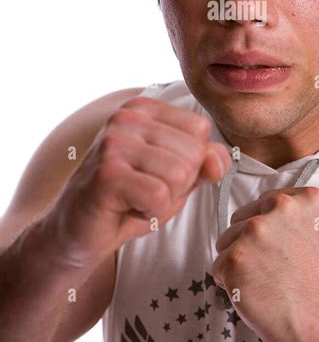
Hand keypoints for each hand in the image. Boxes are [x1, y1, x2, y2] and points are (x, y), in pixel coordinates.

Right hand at [44, 96, 230, 268]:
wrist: (77, 233)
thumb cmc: (130, 200)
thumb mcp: (177, 178)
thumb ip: (204, 164)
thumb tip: (219, 159)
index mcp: (144, 108)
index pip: (200, 130)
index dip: (190, 163)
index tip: (157, 174)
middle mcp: (126, 116)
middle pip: (193, 152)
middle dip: (178, 185)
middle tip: (143, 191)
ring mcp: (114, 142)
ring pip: (180, 174)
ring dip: (164, 200)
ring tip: (135, 199)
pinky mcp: (106, 173)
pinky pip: (159, 196)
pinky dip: (149, 213)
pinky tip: (126, 209)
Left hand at [212, 186, 318, 341]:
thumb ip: (297, 218)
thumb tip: (270, 215)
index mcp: (305, 198)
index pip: (263, 204)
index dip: (267, 231)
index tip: (277, 248)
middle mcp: (280, 206)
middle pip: (241, 220)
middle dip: (248, 244)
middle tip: (271, 269)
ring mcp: (256, 230)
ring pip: (226, 243)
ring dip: (239, 263)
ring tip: (266, 282)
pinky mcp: (237, 256)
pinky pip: (218, 267)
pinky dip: (230, 283)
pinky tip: (255, 292)